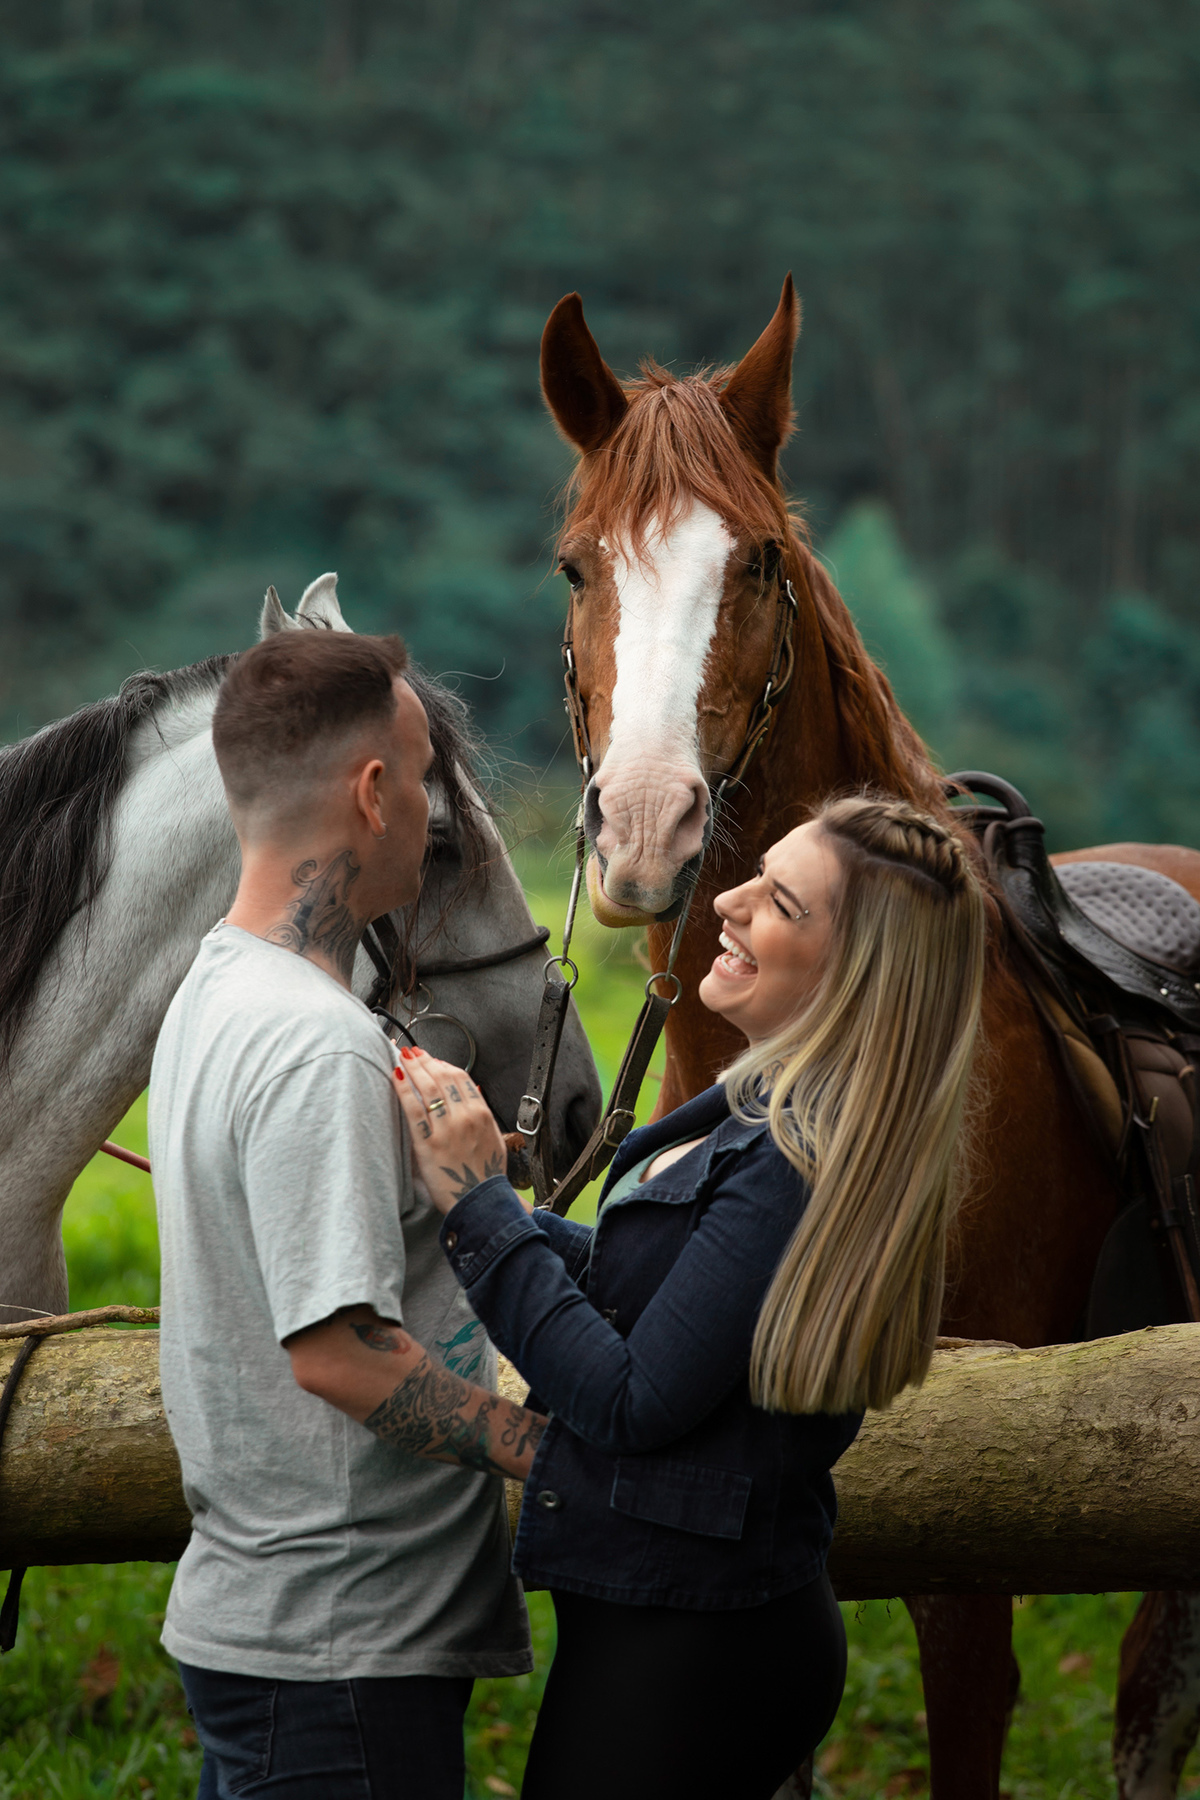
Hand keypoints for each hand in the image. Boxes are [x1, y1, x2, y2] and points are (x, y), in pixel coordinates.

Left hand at [394, 1049, 508, 1215]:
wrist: (480, 1202)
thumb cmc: (487, 1175)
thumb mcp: (495, 1139)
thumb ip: (483, 1113)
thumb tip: (474, 1090)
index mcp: (482, 1114)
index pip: (460, 1078)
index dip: (443, 1064)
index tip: (432, 1059)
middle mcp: (464, 1117)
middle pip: (442, 1078)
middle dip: (425, 1060)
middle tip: (412, 1052)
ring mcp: (446, 1129)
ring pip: (428, 1089)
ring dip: (414, 1068)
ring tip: (402, 1058)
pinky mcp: (428, 1143)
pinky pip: (413, 1109)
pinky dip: (404, 1089)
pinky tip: (397, 1077)